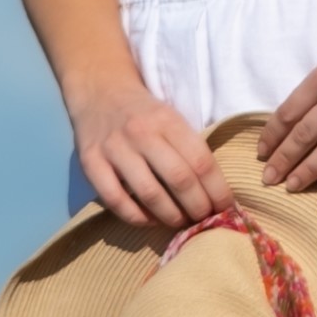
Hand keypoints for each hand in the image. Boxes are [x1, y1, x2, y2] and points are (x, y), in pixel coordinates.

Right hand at [69, 73, 224, 234]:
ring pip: (149, 193)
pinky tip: (150, 220)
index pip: (201, 162)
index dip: (218, 190)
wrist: (100, 92)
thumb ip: (189, 149)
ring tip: (181, 223)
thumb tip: (215, 192)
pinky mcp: (90, 163)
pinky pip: (116, 200)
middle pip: (179, 179)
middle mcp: (142, 133)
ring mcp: (114, 149)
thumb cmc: (145, 113)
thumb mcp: (172, 119)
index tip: (226, 208)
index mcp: (169, 121)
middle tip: (205, 220)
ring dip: (171, 216)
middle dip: (198, 207)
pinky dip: (136, 217)